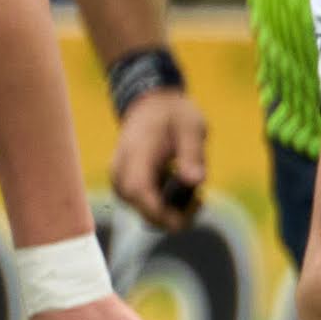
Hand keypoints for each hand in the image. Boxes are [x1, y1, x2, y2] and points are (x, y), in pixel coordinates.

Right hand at [108, 90, 207, 231]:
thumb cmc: (174, 115)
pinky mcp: (124, 187)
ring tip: (188, 183)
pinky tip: (177, 183)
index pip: (140, 193)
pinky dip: (166, 203)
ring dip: (173, 209)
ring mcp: (119, 182)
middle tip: (200, 195)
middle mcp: (120, 173)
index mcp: (136, 156)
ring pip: (147, 214)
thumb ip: (192, 153)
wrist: (151, 105)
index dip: (165, 212)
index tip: (198, 204)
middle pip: (145, 213)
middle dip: (177, 213)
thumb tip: (196, 181)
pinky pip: (146, 207)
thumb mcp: (191, 128)